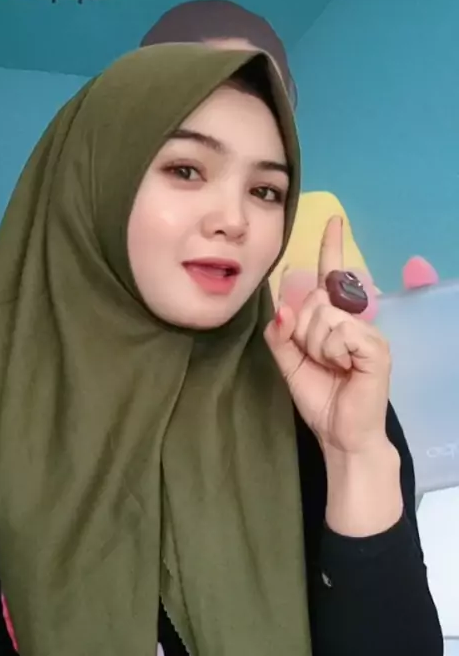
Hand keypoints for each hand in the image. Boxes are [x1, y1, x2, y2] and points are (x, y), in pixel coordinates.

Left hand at [264, 216, 391, 453]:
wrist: (341, 434)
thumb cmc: (320, 399)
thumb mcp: (289, 364)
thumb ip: (280, 335)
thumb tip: (281, 307)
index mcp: (335, 321)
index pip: (330, 278)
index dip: (331, 248)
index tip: (333, 221)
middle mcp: (353, 320)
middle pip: (313, 300)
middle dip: (302, 332)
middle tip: (317, 360)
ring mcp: (367, 332)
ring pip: (323, 316)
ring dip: (315, 347)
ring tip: (332, 368)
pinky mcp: (375, 346)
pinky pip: (339, 332)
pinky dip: (331, 353)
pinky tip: (344, 369)